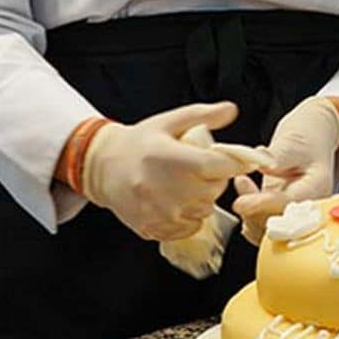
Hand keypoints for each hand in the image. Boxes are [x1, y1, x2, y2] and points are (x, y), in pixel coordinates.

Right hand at [80, 101, 249, 240]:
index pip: (221, 167)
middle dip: (214, 179)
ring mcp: (162, 213)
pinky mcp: (154, 228)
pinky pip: (189, 228)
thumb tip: (231, 110)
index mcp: (175, 159)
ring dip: (201, 198)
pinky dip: (188, 217)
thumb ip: (202, 115)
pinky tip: (175, 201)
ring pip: (204, 210)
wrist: (102, 167)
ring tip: (183, 184)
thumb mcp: (169, 122)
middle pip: (216, 190)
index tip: (235, 160)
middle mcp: (170, 189)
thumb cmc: (138, 143)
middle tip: (198, 169)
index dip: (234, 163)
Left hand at [230, 96, 338, 244]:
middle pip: (279, 225)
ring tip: (242, 181)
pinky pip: (262, 227)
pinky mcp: (278, 215)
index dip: (264, 206)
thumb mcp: (294, 141)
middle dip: (255, 212)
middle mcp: (307, 208)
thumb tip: (263, 162)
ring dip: (249, 213)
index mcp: (318, 189)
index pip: (290, 205)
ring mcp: (292, 214)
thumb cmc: (307, 139)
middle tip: (241, 187)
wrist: (310, 140)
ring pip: (268, 231)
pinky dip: (249, 214)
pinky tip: (244, 190)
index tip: (242, 202)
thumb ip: (279, 154)